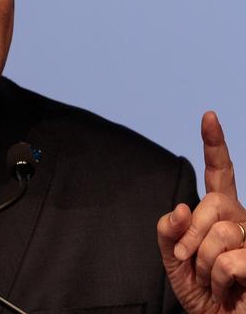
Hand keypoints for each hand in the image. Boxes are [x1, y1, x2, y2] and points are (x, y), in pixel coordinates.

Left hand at [157, 111, 245, 311]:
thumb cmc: (200, 290)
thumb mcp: (173, 259)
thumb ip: (169, 231)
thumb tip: (179, 207)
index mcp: (220, 213)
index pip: (219, 173)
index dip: (214, 145)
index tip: (208, 117)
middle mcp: (242, 219)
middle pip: (212, 203)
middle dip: (191, 233)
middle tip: (187, 260)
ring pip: (219, 232)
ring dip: (202, 262)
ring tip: (211, 279)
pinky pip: (230, 260)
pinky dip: (219, 279)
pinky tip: (229, 289)